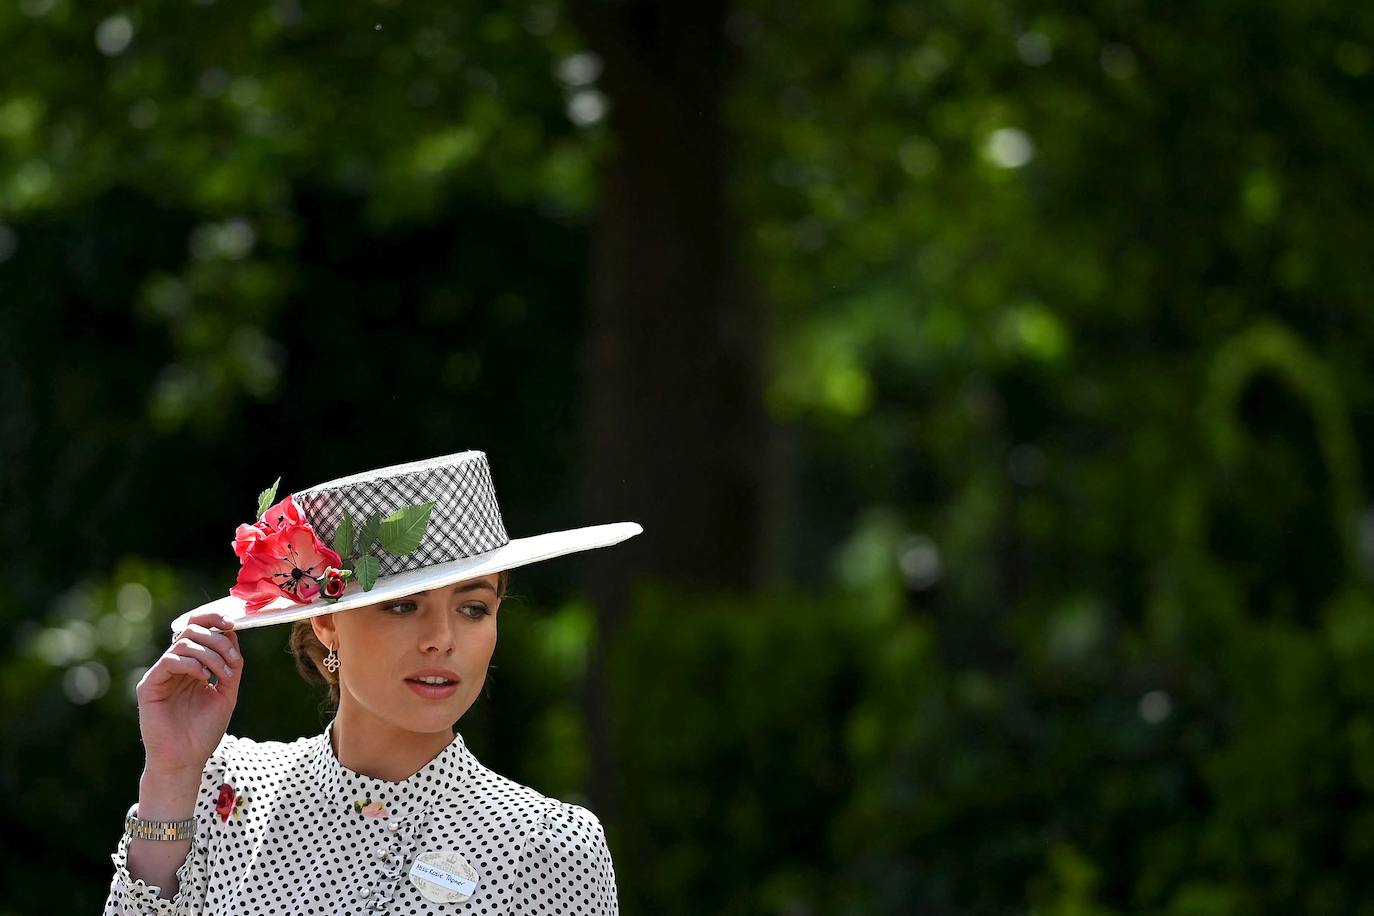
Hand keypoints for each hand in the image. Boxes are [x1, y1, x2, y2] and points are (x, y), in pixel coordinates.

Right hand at [136, 610, 243, 779]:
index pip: (198, 629)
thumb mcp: (226, 693)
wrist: (186, 759)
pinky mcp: (149, 686)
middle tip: (232, 660)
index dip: (214, 620)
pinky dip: (191, 664)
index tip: (233, 625)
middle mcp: (174, 666)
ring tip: (222, 674)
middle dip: (218, 640)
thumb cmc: (203, 731)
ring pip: (183, 643)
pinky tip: (204, 678)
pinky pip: (169, 661)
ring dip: (210, 654)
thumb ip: (231, 666)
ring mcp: (160, 674)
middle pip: (192, 631)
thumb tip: (233, 635)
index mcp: (192, 665)